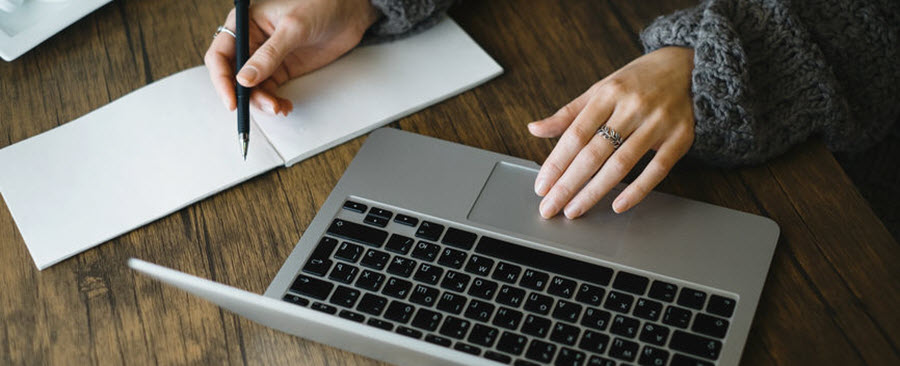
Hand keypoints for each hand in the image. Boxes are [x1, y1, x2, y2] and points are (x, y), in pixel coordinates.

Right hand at [205, 0, 378, 114]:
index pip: (220, 55)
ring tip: (278, 107)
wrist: (349, 12)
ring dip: (262, 101)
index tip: (232, 100)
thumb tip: (245, 79)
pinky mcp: (282, 69)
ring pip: (252, 88)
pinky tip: (284, 105)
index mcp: (245, 23)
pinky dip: (274, 101)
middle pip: (234, 75)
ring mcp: (267, 58)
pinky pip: (270, 90)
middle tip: (261, 106)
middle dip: (244, 95)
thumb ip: (269, 55)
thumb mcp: (293, 28)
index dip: (222, 79)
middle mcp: (251, 41)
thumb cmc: (321, 6)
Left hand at [529, 47, 694, 217]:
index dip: (556, 163)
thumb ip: (569, 114)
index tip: (542, 186)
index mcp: (608, 93)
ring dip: (594, 191)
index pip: (575, 134)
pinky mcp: (680, 137)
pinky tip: (617, 205)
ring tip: (574, 210)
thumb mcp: (601, 89)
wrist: (688, 66)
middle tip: (550, 207)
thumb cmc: (638, 81)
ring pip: (621, 164)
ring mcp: (658, 122)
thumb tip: (535, 129)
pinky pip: (657, 169)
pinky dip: (637, 190)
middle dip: (568, 184)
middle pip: (594, 153)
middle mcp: (632, 107)